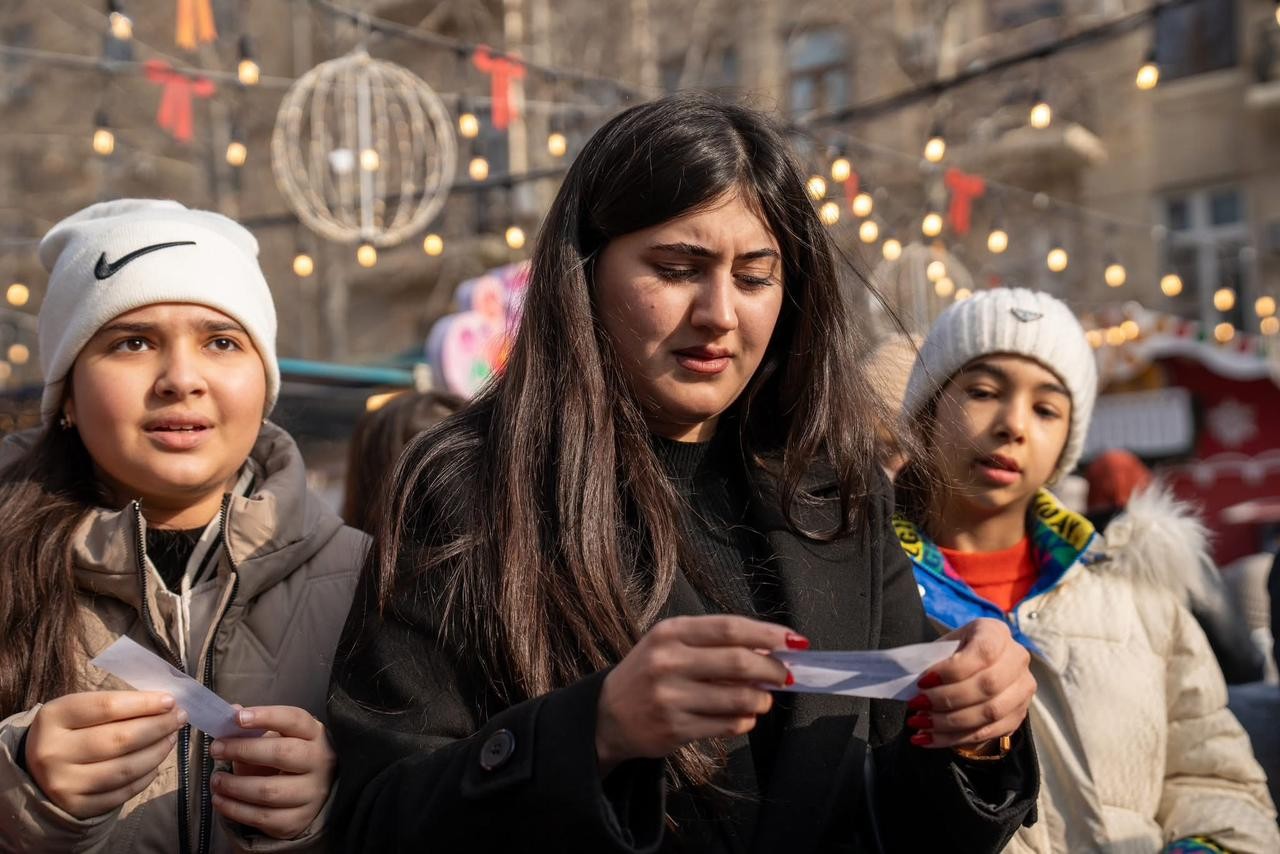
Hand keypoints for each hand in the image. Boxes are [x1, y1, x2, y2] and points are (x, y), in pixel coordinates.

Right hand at [25, 691, 184, 818]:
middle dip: (158, 727)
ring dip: (157, 752)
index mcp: (53, 717)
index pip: (107, 706)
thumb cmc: (70, 730)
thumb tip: (166, 705)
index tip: (170, 701)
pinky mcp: (76, 807)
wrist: (38, 770)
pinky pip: (122, 792)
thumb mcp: (81, 710)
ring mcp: (63, 784)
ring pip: (125, 768)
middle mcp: (53, 752)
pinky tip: (156, 763)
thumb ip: (117, 705)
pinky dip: (146, 776)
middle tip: (179, 718)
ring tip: (171, 738)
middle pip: (119, 739)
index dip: (144, 703)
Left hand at [208, 706, 335, 839]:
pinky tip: (220, 800)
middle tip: (216, 749)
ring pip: (268, 790)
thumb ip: (254, 727)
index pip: (294, 719)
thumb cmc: (289, 759)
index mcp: (315, 734)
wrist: (311, 794)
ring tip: (215, 780)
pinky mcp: (298, 820)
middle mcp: (320, 761)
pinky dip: (235, 809)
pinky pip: (262, 817)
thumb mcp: (278, 738)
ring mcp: (312, 793)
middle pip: (281, 753)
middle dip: (243, 750)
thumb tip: (230, 713)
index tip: (237, 718)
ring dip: (234, 785)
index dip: (266, 716)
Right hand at [595, 615, 797, 773]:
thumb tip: (768, 648)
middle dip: (772, 670)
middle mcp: (668, 662)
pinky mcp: (675, 729)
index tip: (793, 641)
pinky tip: (743, 716)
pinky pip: (727, 725)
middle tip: (785, 675)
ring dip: (761, 700)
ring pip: (738, 699)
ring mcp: (670, 698)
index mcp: (671, 633)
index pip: (730, 628)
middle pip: (739, 662)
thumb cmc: (649, 672)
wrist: (608, 714)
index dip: (768, 634)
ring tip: (763, 698)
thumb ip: (714, 642)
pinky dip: (745, 721)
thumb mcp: (672, 644)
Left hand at [904, 618, 1034, 749]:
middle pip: (988, 685)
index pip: (983, 652)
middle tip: (917, 704)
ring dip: (950, 722)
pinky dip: (955, 738)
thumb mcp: (942, 648)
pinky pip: (989, 732)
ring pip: (990, 712)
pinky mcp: (1018, 714)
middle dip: (947, 699)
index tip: (923, 681)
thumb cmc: (953, 654)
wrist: (975, 668)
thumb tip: (911, 686)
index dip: (952, 670)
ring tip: (920, 723)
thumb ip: (931, 661)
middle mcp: (1017, 658)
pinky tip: (929, 738)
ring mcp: (1023, 688)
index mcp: (996, 633)